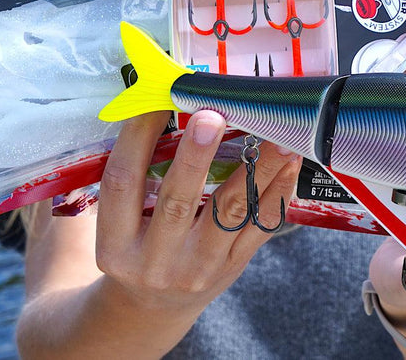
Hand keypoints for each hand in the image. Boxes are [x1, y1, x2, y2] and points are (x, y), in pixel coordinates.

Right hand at [94, 110, 301, 314]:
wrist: (153, 307)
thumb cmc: (133, 248)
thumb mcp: (116, 223)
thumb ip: (134, 176)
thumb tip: (158, 103)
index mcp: (114, 244)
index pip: (122, 183)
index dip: (137, 138)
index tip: (157, 99)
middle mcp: (154, 261)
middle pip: (177, 202)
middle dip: (196, 157)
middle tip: (211, 115)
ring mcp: (198, 267)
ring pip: (230, 212)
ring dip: (257, 169)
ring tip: (275, 134)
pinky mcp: (233, 267)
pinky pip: (259, 226)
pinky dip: (277, 191)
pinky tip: (291, 163)